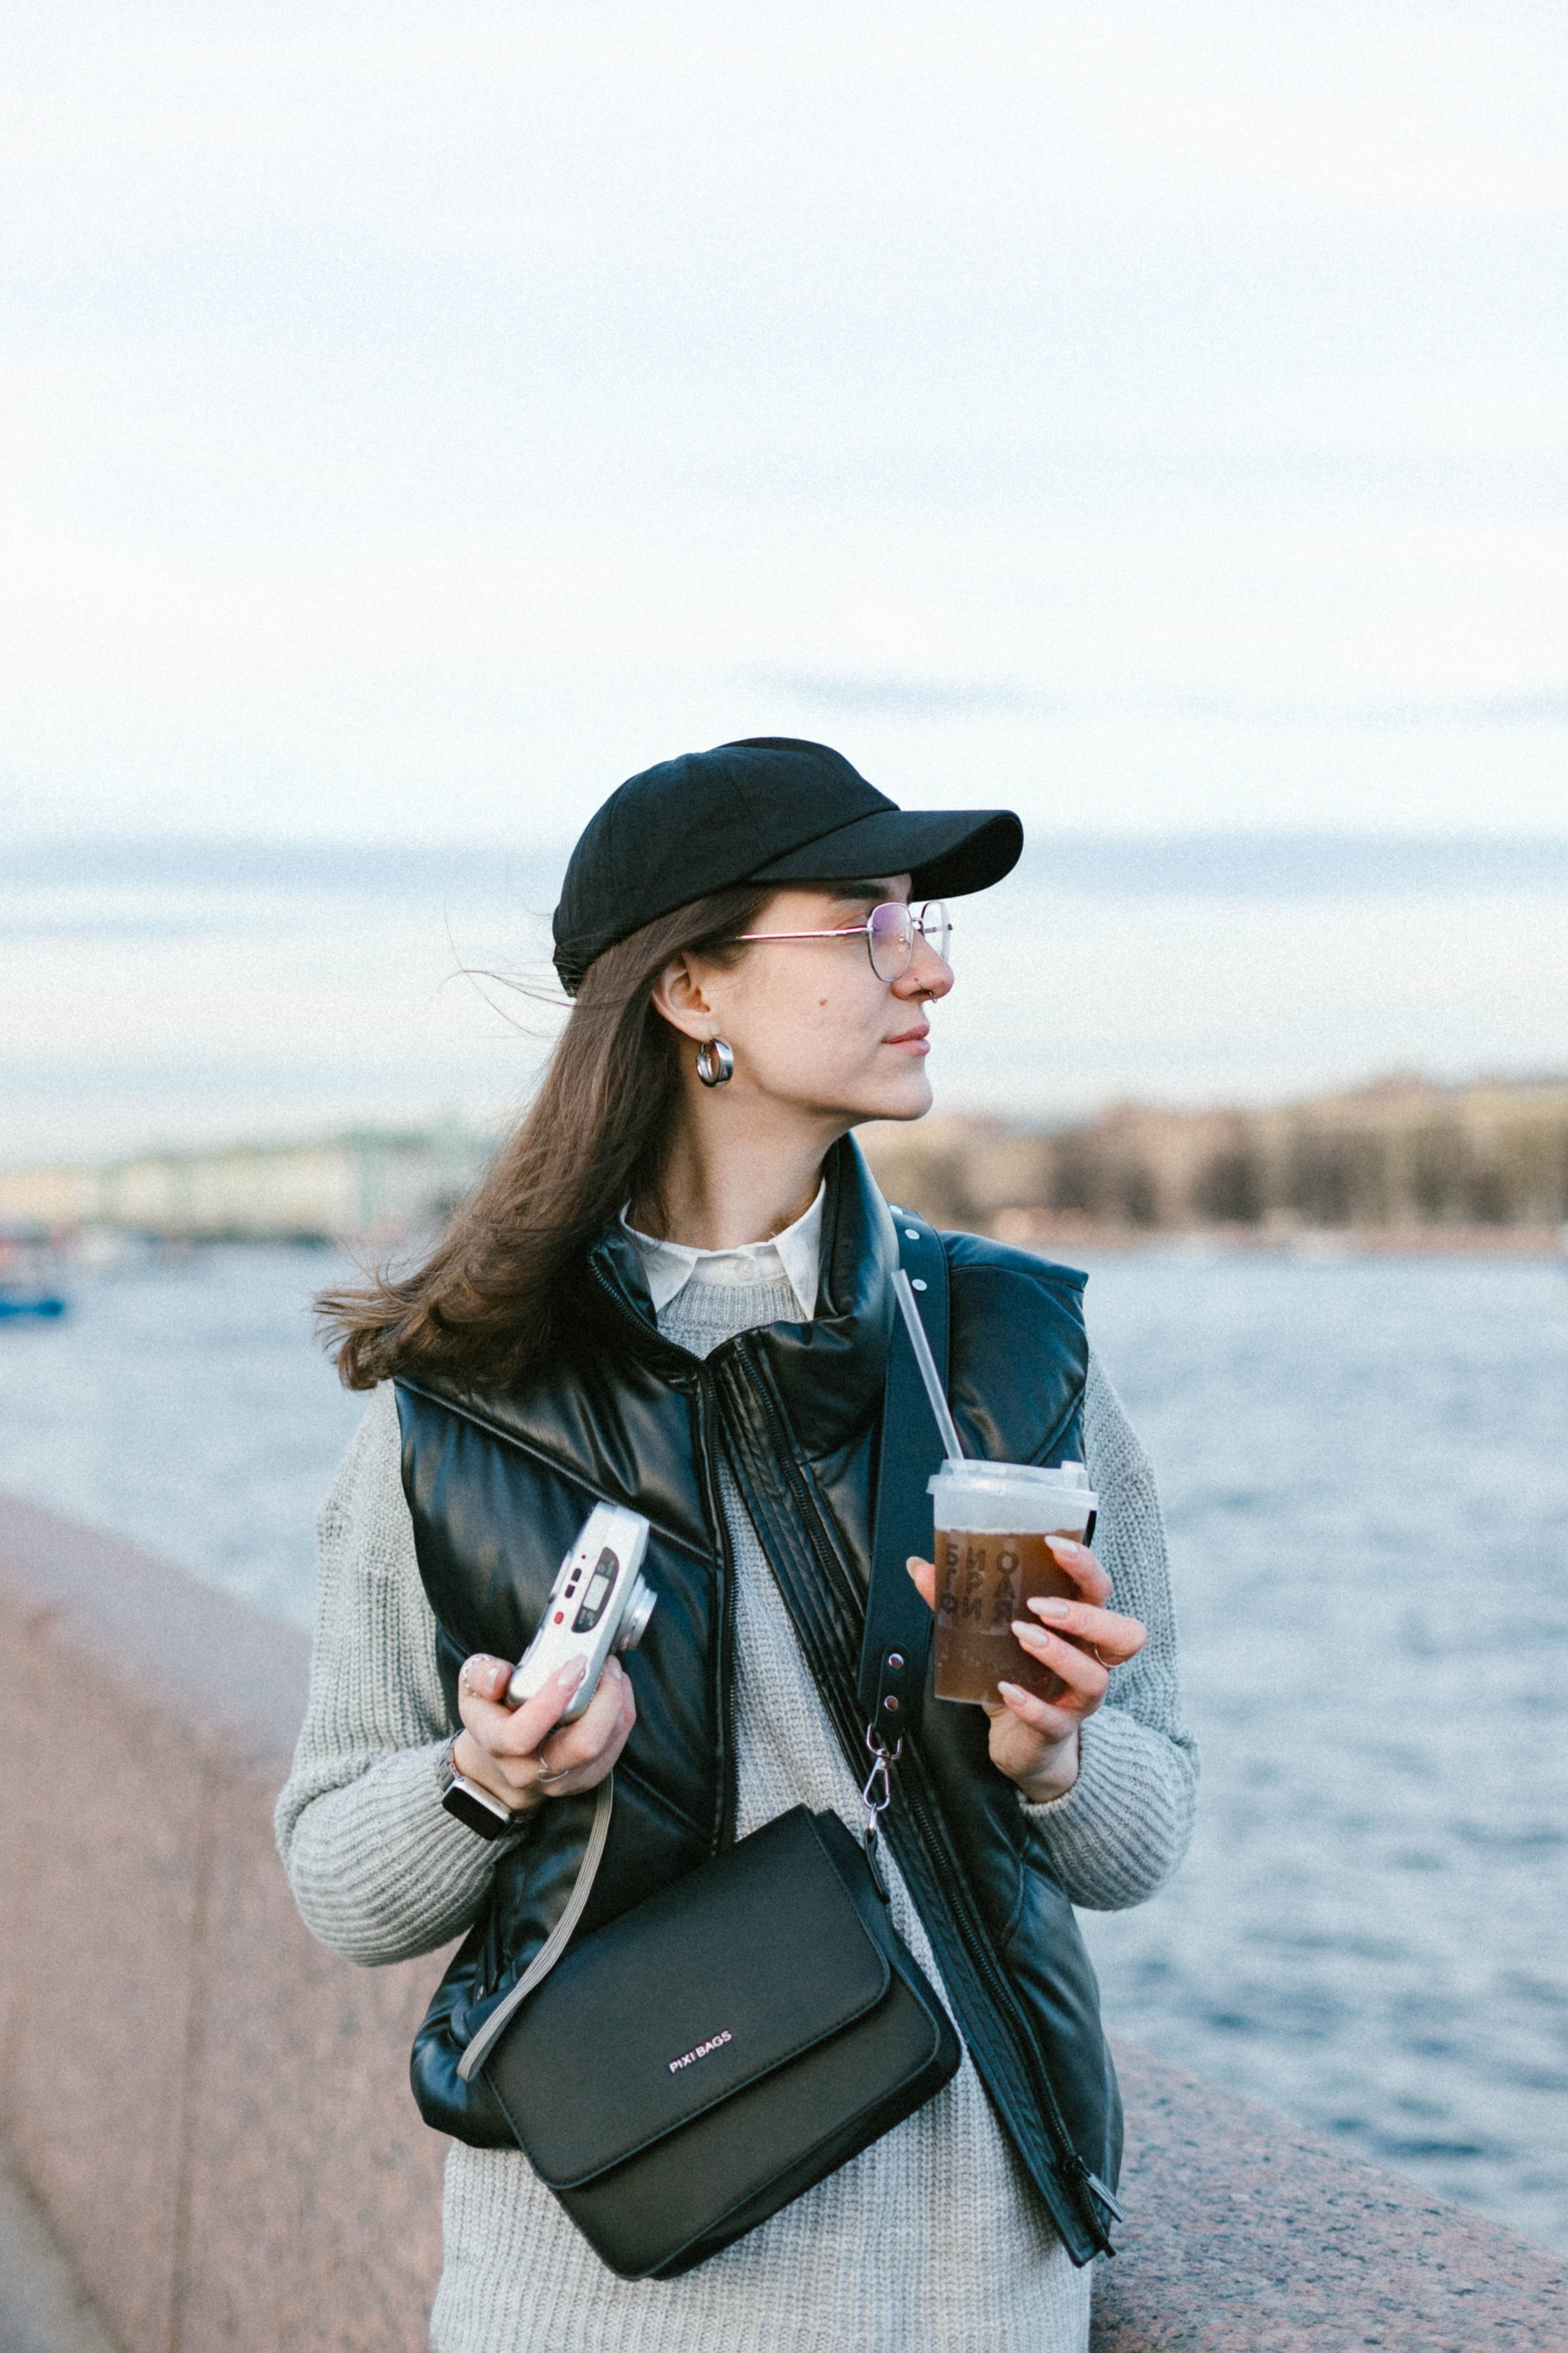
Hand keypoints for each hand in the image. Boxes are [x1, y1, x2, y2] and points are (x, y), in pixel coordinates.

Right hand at [452, 1653, 636, 1814]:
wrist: (500, 1763)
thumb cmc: (492, 1718)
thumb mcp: (472, 1692)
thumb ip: (480, 1676)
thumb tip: (497, 1675)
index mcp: (498, 1746)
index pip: (520, 1736)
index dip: (550, 1701)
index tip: (573, 1665)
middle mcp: (531, 1770)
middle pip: (581, 1746)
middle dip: (603, 1700)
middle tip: (606, 1664)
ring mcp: (562, 1780)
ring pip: (604, 1746)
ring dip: (617, 1703)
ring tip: (613, 1671)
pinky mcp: (587, 1778)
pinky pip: (615, 1747)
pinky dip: (622, 1714)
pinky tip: (616, 1689)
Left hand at [906, 1536, 1146, 1803]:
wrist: (1022, 1740)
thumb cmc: (1018, 1676)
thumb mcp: (991, 1636)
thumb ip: (959, 1602)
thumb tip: (921, 1567)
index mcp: (1079, 1628)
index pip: (1099, 1589)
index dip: (1086, 1566)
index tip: (1053, 1545)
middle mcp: (1090, 1660)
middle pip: (1124, 1633)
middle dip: (1085, 1615)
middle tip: (1040, 1605)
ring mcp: (1078, 1699)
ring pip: (1095, 1677)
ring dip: (1059, 1653)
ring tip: (1023, 1637)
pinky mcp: (1058, 1730)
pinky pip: (1053, 1720)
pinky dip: (1030, 1705)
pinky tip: (1005, 1689)